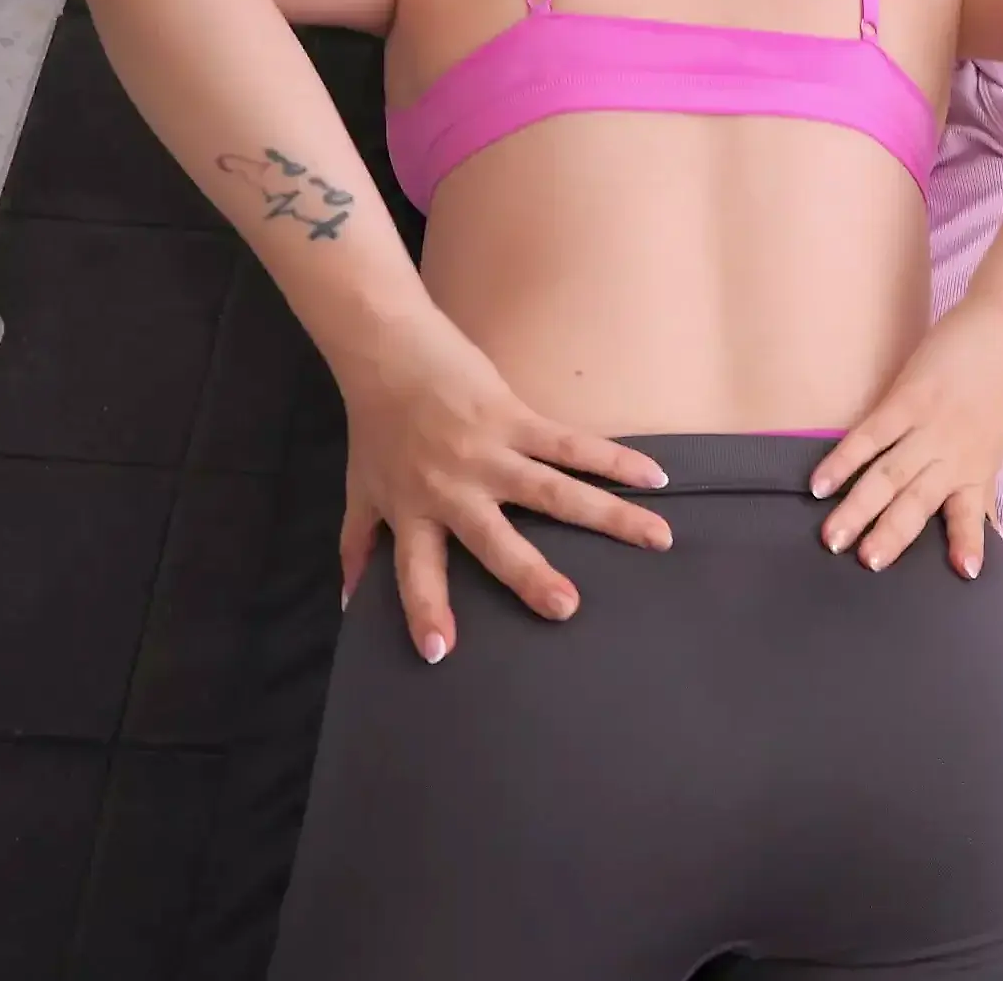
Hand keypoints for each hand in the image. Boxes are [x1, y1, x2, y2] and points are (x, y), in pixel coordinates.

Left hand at [335, 310, 671, 662]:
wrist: (385, 351)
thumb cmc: (376, 424)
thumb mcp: (360, 490)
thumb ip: (357, 545)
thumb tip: (348, 601)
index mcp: (414, 511)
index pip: (416, 571)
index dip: (425, 610)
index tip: (440, 653)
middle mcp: (454, 488)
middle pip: (495, 539)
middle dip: (528, 574)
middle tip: (566, 607)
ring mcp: (489, 452)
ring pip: (554, 491)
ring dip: (607, 516)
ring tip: (654, 538)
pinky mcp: (515, 417)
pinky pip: (572, 444)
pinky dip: (615, 460)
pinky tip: (654, 477)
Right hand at [809, 299, 1002, 577]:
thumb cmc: (997, 388)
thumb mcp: (993, 447)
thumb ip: (981, 493)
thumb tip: (994, 537)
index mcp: (975, 470)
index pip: (969, 513)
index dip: (967, 541)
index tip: (964, 573)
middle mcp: (953, 454)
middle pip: (917, 500)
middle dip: (891, 534)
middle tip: (865, 563)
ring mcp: (928, 426)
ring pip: (888, 474)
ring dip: (859, 506)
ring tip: (834, 537)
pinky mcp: (906, 398)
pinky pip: (870, 436)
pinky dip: (843, 460)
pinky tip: (820, 483)